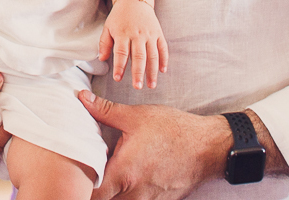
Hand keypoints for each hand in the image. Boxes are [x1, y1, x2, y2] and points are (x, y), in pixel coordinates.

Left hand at [79, 91, 229, 199]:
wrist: (208, 147)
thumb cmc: (172, 130)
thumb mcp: (135, 116)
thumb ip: (104, 110)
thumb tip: (82, 99)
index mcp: (124, 172)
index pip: (93, 195)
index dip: (83, 187)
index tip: (80, 174)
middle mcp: (134, 192)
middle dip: (97, 190)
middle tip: (94, 173)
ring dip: (116, 192)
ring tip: (114, 174)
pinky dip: (132, 194)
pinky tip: (134, 177)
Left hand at [99, 0, 168, 88]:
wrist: (134, 0)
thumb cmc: (119, 17)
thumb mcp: (108, 27)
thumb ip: (104, 43)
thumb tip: (102, 59)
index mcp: (123, 33)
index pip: (121, 52)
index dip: (120, 66)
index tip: (117, 79)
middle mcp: (137, 34)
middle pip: (139, 56)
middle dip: (138, 73)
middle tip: (137, 87)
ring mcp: (150, 34)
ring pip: (153, 55)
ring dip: (152, 71)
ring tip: (151, 85)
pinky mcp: (158, 33)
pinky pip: (163, 48)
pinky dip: (164, 60)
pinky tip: (163, 71)